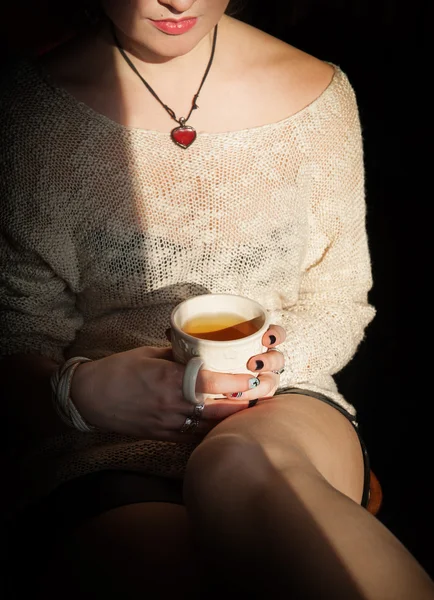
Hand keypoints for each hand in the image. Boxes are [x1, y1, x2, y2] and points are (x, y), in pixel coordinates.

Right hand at [70, 325, 285, 441]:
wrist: (90, 398)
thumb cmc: (119, 370)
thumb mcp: (150, 353)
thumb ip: (179, 354)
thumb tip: (202, 350)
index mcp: (171, 381)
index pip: (214, 384)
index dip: (239, 383)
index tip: (255, 377)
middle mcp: (174, 405)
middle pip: (220, 410)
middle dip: (244, 404)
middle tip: (261, 395)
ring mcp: (169, 424)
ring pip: (210, 427)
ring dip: (231, 420)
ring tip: (248, 410)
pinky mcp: (164, 436)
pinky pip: (195, 436)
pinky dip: (211, 431)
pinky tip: (223, 426)